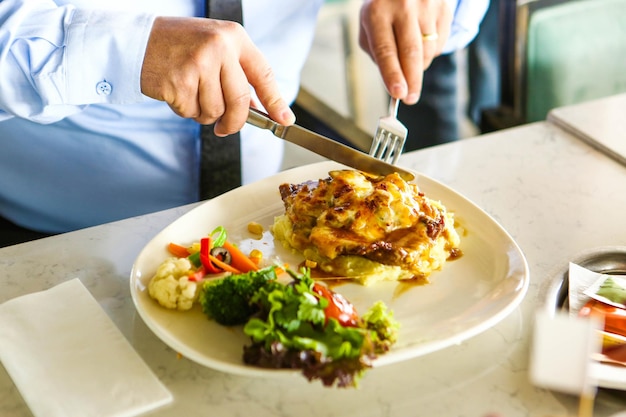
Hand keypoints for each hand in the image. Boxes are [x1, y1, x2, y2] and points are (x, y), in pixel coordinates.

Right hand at [140, 17, 294, 135]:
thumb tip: (261, 109)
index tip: (285, 120)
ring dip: (205, 114)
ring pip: (216, 111)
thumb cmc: (180, 46)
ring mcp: (199, 64)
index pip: (263, 74)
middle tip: (226, 128)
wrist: (137, 40)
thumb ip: (238, 73)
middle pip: (240, 101)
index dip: (276, 101)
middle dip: (235, 122)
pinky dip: (185, 110)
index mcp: (233, 37)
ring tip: (191, 94)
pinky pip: (192, 112)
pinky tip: (176, 91)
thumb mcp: (216, 47)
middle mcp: (219, 47)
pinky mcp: (179, 82)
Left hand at [358, 0, 451, 103]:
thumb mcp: (369, 26)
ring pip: (428, 52)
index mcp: (377, 13)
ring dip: (419, 66)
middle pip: (411, 53)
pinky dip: (431, 52)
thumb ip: (378, 54)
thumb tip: (396, 82)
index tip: (398, 94)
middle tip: (410, 99)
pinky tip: (421, 41)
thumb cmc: (382, 9)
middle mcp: (403, 6)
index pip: (386, 50)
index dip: (393, 75)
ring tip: (410, 59)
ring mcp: (426, 5)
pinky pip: (440, 44)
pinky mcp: (443, 8)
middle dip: (412, 82)